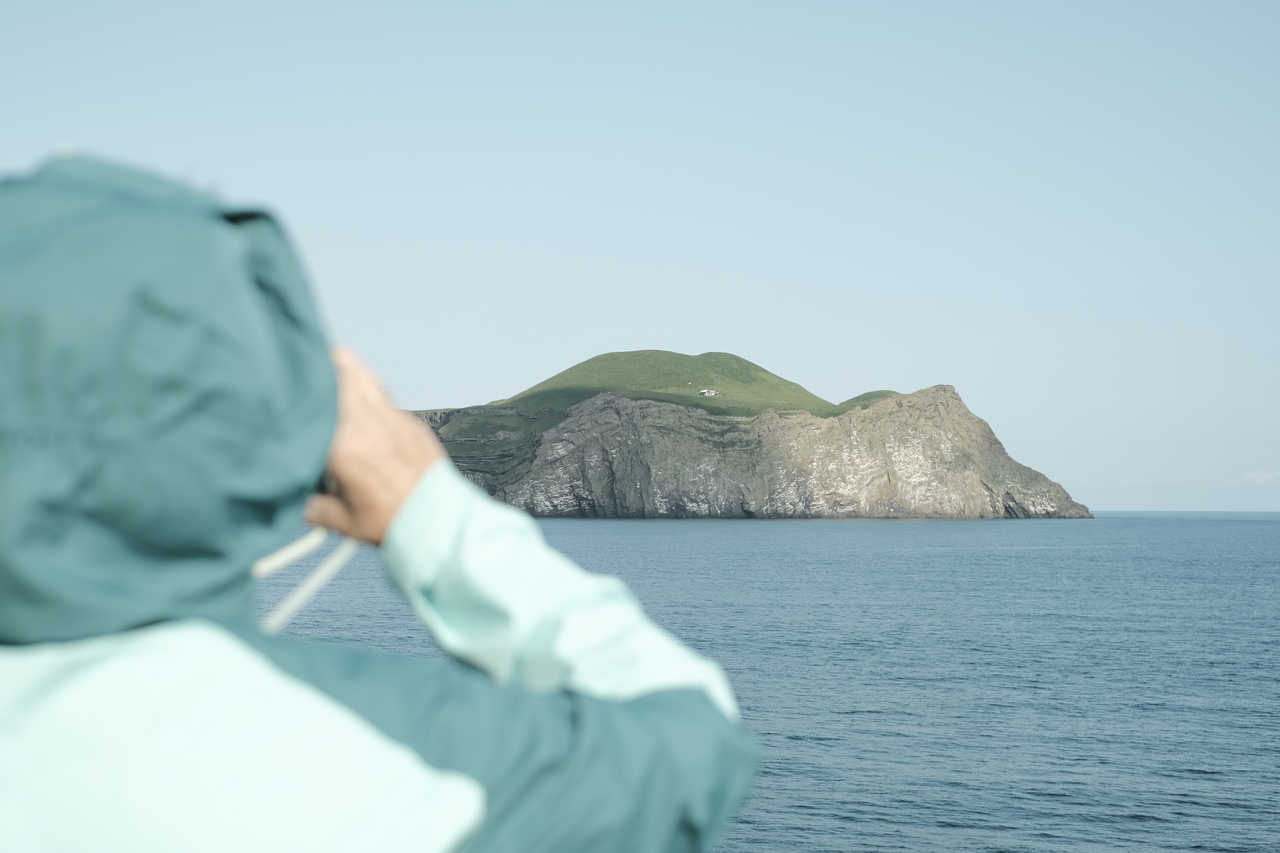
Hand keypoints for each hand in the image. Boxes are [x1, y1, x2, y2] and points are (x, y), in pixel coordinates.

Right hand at [305, 347, 446, 544]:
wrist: (442, 523)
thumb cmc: (391, 524)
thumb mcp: (341, 522)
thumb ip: (311, 505)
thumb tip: (295, 496)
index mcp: (343, 447)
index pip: (310, 411)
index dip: (297, 396)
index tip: (284, 389)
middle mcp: (367, 424)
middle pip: (338, 378)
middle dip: (320, 368)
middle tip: (306, 363)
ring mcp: (392, 419)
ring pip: (364, 379)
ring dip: (346, 367)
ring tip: (333, 357)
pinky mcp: (411, 422)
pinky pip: (384, 396)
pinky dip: (369, 389)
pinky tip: (361, 391)